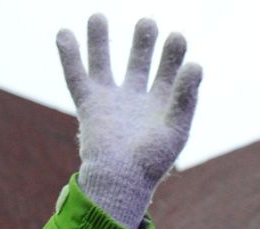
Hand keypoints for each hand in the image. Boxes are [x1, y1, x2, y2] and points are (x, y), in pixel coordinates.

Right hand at [55, 14, 201, 228]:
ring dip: (101, 41)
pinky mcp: (90, 106)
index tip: (176, 38)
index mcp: (160, 106)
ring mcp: (111, 102)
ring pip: (104, 64)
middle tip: (146, 22)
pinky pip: (76, 77)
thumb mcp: (176, 128)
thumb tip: (195, 64)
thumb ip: (186, 96)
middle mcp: (135, 101)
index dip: (173, 54)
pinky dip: (70, 56)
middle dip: (143, 42)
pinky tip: (64, 34)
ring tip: (98, 16)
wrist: (120, 180)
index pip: (169, 72)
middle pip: (138, 62)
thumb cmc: (151, 161)